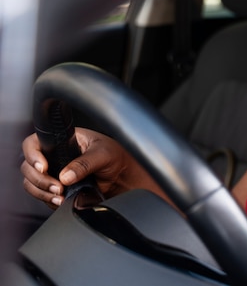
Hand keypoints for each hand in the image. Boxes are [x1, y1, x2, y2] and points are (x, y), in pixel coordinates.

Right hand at [21, 128, 148, 207]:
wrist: (124, 176)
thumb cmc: (116, 156)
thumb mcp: (103, 154)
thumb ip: (85, 163)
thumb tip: (65, 176)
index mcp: (63, 140)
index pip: (34, 143)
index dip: (32, 155)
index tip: (43, 167)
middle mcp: (54, 156)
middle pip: (28, 167)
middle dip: (39, 179)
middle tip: (57, 187)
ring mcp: (54, 173)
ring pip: (31, 183)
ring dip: (42, 192)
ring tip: (59, 196)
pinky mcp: (58, 188)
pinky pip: (43, 196)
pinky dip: (48, 200)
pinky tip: (61, 201)